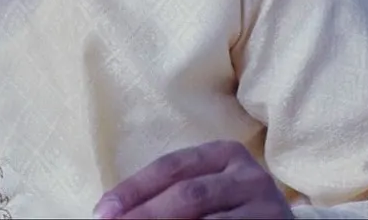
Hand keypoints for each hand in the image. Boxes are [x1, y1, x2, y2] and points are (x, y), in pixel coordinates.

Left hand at [93, 139, 292, 219]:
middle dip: (145, 215)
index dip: (134, 189)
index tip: (102, 212)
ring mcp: (265, 204)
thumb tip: (111, 214)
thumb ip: (166, 196)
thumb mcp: (205, 191)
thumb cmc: (229, 210)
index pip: (171, 167)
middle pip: (188, 194)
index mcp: (224, 154)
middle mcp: (248, 174)